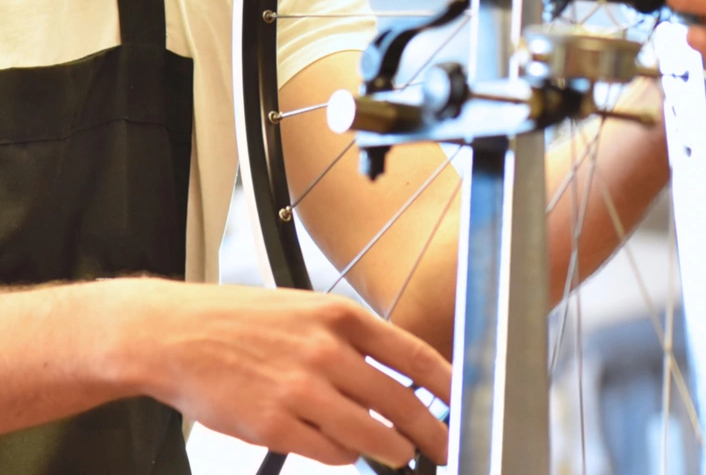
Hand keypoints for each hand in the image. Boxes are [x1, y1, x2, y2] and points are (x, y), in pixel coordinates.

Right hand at [113, 278, 449, 468]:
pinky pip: (329, 452)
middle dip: (430, 431)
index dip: (447, 383)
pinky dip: (344, 454)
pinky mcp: (275, 426)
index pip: (412, 354)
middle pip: (400, 402)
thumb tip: (394, 373)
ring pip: (370, 435)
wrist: (179, 335)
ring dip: (391, 451)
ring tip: (399, 455)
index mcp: (340, 318)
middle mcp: (327, 352)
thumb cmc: (243, 321)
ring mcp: (302, 390)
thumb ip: (350, 340)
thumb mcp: (306, 311)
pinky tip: (343, 449)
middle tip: (443, 446)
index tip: (464, 401)